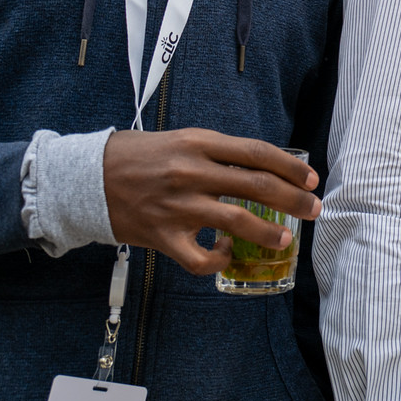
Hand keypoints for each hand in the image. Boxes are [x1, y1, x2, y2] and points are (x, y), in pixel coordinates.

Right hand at [103, 129, 319, 275]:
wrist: (87, 177)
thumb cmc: (139, 156)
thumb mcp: (182, 140)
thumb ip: (218, 153)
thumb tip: (262, 167)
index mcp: (199, 143)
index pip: (257, 153)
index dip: (290, 168)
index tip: (310, 178)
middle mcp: (191, 172)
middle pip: (256, 186)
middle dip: (293, 199)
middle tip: (313, 209)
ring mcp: (177, 206)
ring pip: (236, 221)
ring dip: (268, 233)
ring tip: (286, 239)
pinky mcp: (162, 236)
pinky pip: (200, 257)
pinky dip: (219, 259)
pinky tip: (227, 254)